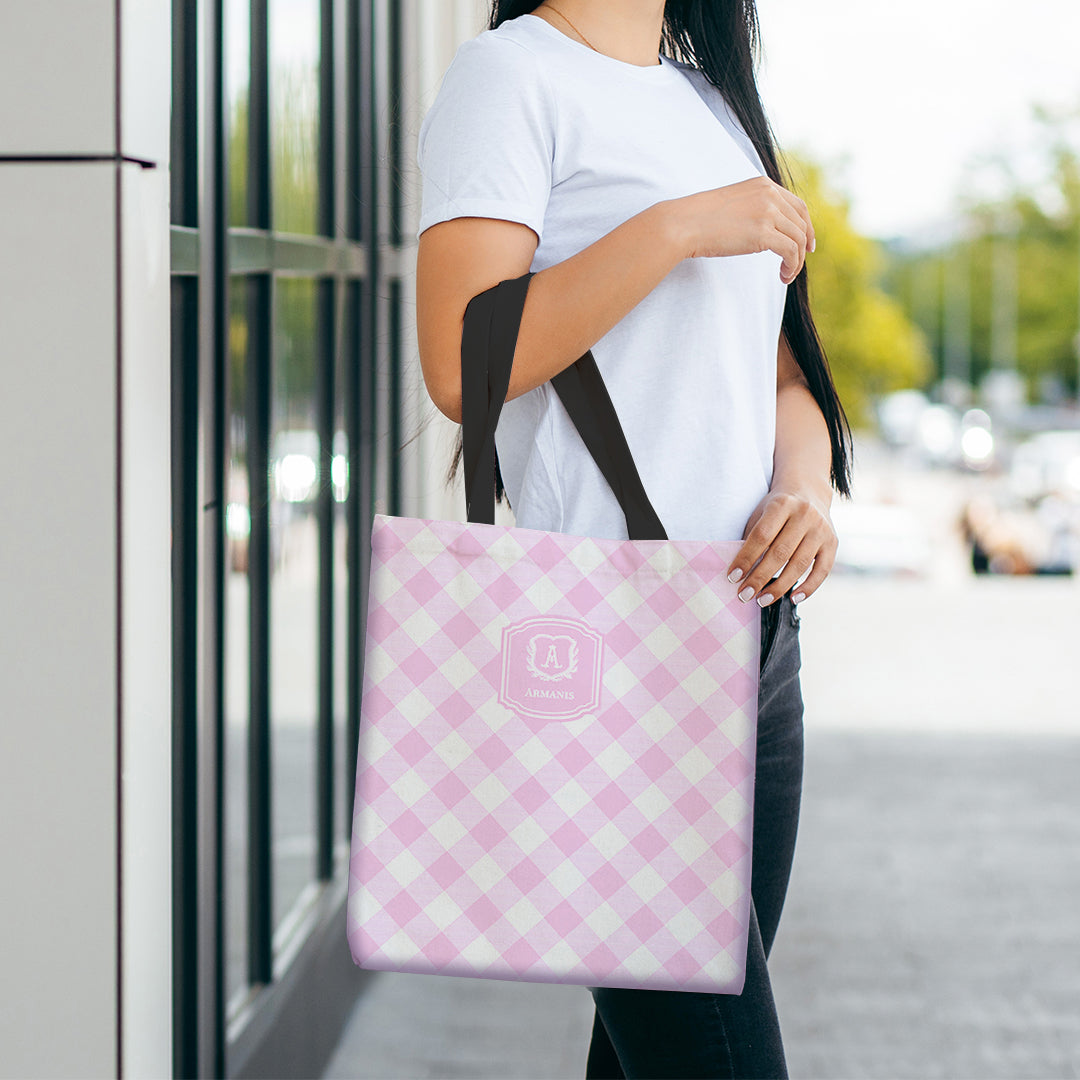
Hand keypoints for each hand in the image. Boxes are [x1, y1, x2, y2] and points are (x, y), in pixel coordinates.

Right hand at [668, 177, 815, 284]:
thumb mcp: (733, 205)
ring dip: (796, 261)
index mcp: (763, 185)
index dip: (807, 227)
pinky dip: (791, 266)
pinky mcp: (763, 233)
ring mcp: (767, 212)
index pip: (798, 206)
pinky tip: (782, 276)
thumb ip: (753, 209)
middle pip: (801, 224)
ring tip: (786, 275)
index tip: (807, 245)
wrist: (683, 224)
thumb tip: (765, 230)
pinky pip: (790, 251)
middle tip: (794, 266)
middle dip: (802, 248)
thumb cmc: (700, 219)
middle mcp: (770, 195)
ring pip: (798, 239)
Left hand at [725, 486, 837, 605]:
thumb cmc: (776, 509)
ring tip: (762, 600)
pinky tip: (793, 599)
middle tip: (744, 595)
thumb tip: (740, 572)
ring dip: (779, 587)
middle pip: (780, 553)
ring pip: (799, 564)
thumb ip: (753, 537)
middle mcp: (805, 514)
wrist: (808, 491)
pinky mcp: (833, 542)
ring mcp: (821, 529)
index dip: (746, 558)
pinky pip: (822, 570)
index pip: (761, 536)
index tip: (732, 577)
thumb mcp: (761, 513)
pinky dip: (809, 588)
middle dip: (760, 578)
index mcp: (782, 504)